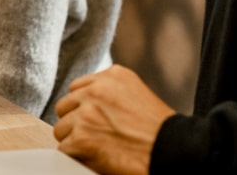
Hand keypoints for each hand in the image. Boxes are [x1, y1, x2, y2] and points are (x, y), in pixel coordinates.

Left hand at [54, 64, 174, 174]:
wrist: (175, 153)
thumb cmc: (163, 133)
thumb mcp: (138, 97)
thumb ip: (111, 94)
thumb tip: (84, 105)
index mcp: (113, 75)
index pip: (79, 88)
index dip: (84, 108)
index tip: (95, 121)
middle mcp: (97, 89)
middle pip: (66, 106)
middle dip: (75, 122)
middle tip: (94, 138)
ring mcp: (87, 113)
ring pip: (61, 128)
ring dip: (75, 141)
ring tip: (97, 151)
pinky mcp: (82, 137)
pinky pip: (64, 148)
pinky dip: (76, 158)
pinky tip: (94, 160)